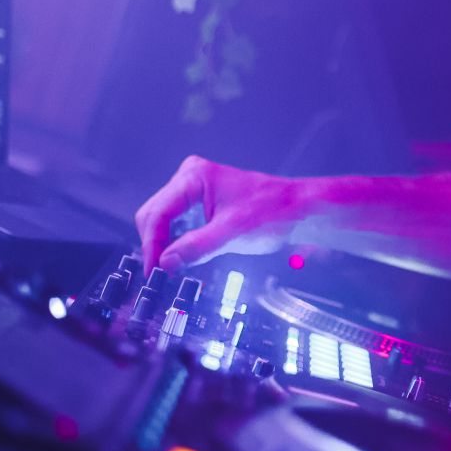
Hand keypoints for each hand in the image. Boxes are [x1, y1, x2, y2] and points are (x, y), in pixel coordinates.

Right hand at [135, 155, 310, 270]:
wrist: (298, 210)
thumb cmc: (273, 212)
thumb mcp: (232, 233)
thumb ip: (196, 247)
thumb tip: (165, 262)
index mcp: (194, 177)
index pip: (158, 212)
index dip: (152, 243)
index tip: (153, 270)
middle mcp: (190, 178)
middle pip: (155, 215)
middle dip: (155, 244)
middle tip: (159, 274)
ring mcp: (194, 190)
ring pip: (164, 221)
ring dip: (164, 244)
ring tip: (169, 269)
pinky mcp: (201, 204)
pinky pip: (178, 223)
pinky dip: (176, 241)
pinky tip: (181, 258)